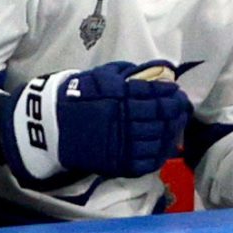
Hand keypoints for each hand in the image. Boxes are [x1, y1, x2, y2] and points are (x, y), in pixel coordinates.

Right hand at [8, 61, 190, 182]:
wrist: (50, 127)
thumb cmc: (75, 97)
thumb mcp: (98, 77)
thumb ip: (125, 73)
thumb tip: (153, 69)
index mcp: (119, 95)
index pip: (154, 94)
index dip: (170, 94)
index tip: (178, 92)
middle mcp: (123, 119)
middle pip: (160, 116)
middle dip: (175, 111)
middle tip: (183, 107)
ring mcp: (122, 143)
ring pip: (157, 138)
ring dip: (172, 131)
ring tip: (178, 124)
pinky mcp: (117, 162)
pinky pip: (146, 161)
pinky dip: (160, 154)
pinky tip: (166, 145)